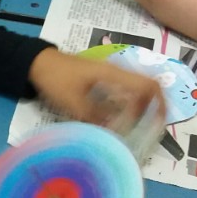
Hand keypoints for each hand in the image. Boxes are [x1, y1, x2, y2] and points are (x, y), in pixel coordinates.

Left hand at [28, 48, 165, 127]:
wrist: (37, 63)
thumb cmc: (55, 79)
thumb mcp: (73, 103)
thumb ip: (96, 118)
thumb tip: (118, 134)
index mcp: (113, 74)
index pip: (149, 85)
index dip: (159, 104)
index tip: (158, 124)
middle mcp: (116, 72)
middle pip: (146, 88)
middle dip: (151, 109)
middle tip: (146, 130)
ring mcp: (109, 74)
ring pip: (135, 91)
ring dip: (139, 109)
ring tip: (134, 129)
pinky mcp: (102, 79)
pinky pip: (123, 92)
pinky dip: (127, 106)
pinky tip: (119, 121)